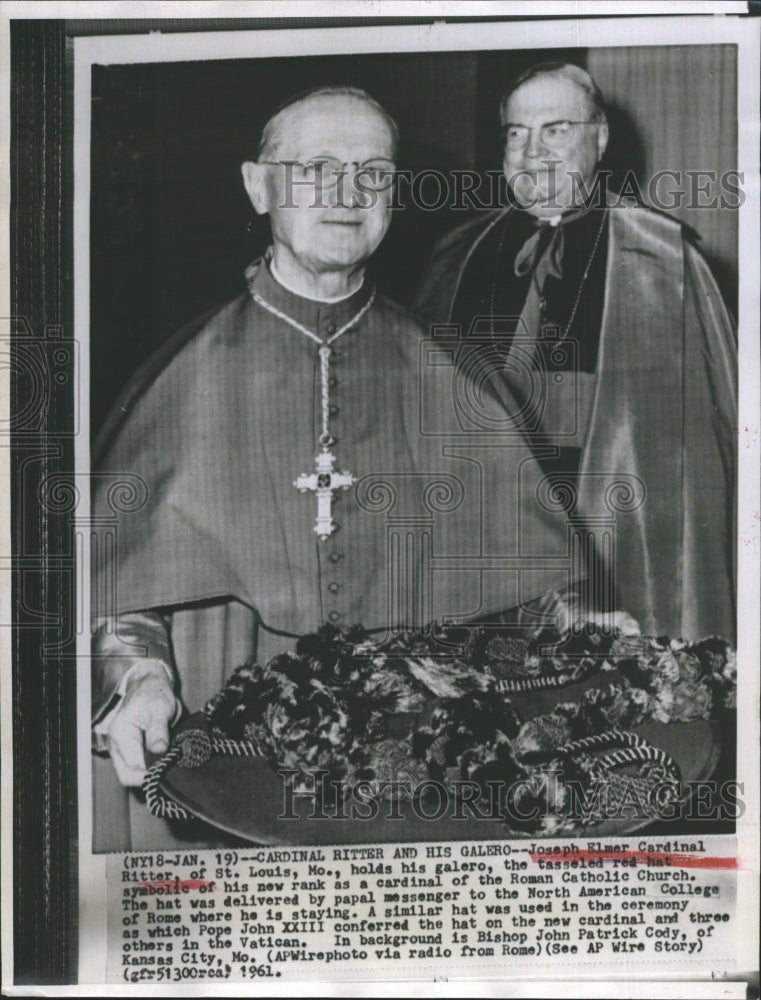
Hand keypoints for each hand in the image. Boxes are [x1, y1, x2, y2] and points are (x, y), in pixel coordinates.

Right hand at [105, 660, 180, 786]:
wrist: (148, 686)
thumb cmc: (154, 695)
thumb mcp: (160, 708)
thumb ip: (158, 730)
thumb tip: (159, 750)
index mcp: (120, 733)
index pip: (135, 767)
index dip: (154, 770)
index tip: (170, 765)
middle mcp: (114, 744)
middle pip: (128, 776)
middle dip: (148, 775)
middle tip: (168, 765)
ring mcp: (117, 749)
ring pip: (129, 775)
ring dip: (146, 772)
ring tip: (164, 760)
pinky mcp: (123, 751)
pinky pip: (131, 769)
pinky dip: (145, 768)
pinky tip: (158, 759)